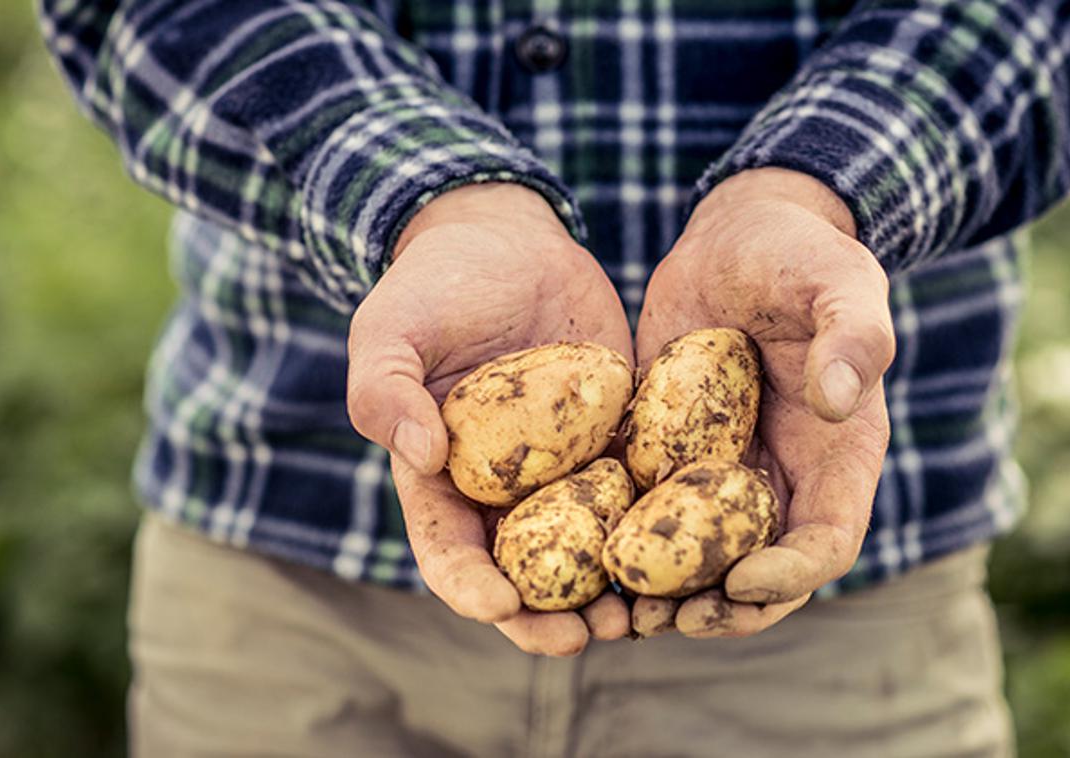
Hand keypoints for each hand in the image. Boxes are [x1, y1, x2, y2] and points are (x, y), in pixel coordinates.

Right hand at [347, 183, 633, 655]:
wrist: (507, 243)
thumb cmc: (433, 287)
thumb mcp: (389, 329)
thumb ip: (382, 390)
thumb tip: (421, 454)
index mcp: (443, 481)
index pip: (450, 551)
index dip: (471, 587)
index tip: (499, 606)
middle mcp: (506, 490)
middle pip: (527, 573)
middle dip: (550, 617)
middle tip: (583, 637)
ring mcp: (566, 469)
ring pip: (590, 548)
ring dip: (612, 590)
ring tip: (641, 616)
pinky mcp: (616, 439)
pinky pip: (639, 491)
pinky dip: (657, 527)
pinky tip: (687, 549)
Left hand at [633, 168, 894, 637]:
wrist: (737, 238)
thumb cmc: (800, 255)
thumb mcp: (840, 282)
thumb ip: (852, 336)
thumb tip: (840, 401)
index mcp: (837, 458)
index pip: (827, 542)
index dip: (790, 575)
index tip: (740, 581)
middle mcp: (782, 479)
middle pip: (760, 574)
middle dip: (719, 608)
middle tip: (667, 620)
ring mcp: (724, 473)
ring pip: (700, 560)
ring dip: (666, 595)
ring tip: (621, 612)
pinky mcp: (670, 455)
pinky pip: (650, 513)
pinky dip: (625, 544)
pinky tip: (583, 559)